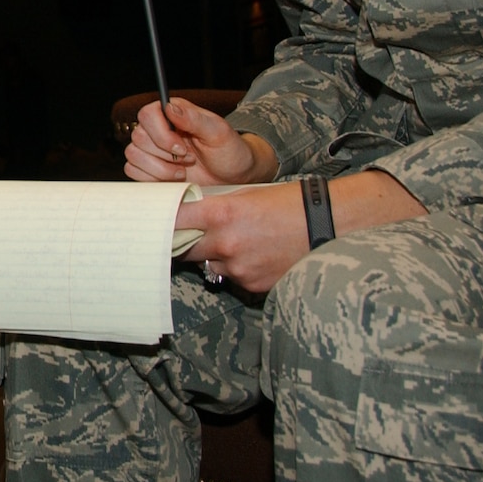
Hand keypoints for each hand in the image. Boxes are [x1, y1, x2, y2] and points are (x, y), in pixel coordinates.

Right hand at [125, 98, 275, 184]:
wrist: (233, 177)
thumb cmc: (230, 152)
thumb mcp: (218, 133)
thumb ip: (194, 118)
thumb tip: (169, 107)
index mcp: (173, 114)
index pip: (147, 115)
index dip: (160, 134)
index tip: (181, 147)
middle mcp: (158, 130)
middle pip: (138, 137)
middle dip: (165, 155)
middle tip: (189, 159)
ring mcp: (152, 150)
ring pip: (134, 155)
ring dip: (160, 169)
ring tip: (183, 171)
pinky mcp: (149, 169)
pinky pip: (133, 171)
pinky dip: (153, 178)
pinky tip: (173, 179)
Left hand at [178, 170, 427, 292]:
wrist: (331, 225)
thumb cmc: (290, 203)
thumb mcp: (247, 196)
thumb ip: (216, 209)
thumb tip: (188, 218)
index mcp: (221, 215)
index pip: (173, 221)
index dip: (160, 223)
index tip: (151, 223)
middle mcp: (226, 244)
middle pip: (185, 249)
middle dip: (185, 243)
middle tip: (185, 236)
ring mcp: (239, 268)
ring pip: (212, 264)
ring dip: (217, 256)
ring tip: (242, 242)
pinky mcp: (254, 286)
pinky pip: (235, 278)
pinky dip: (240, 268)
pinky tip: (259, 255)